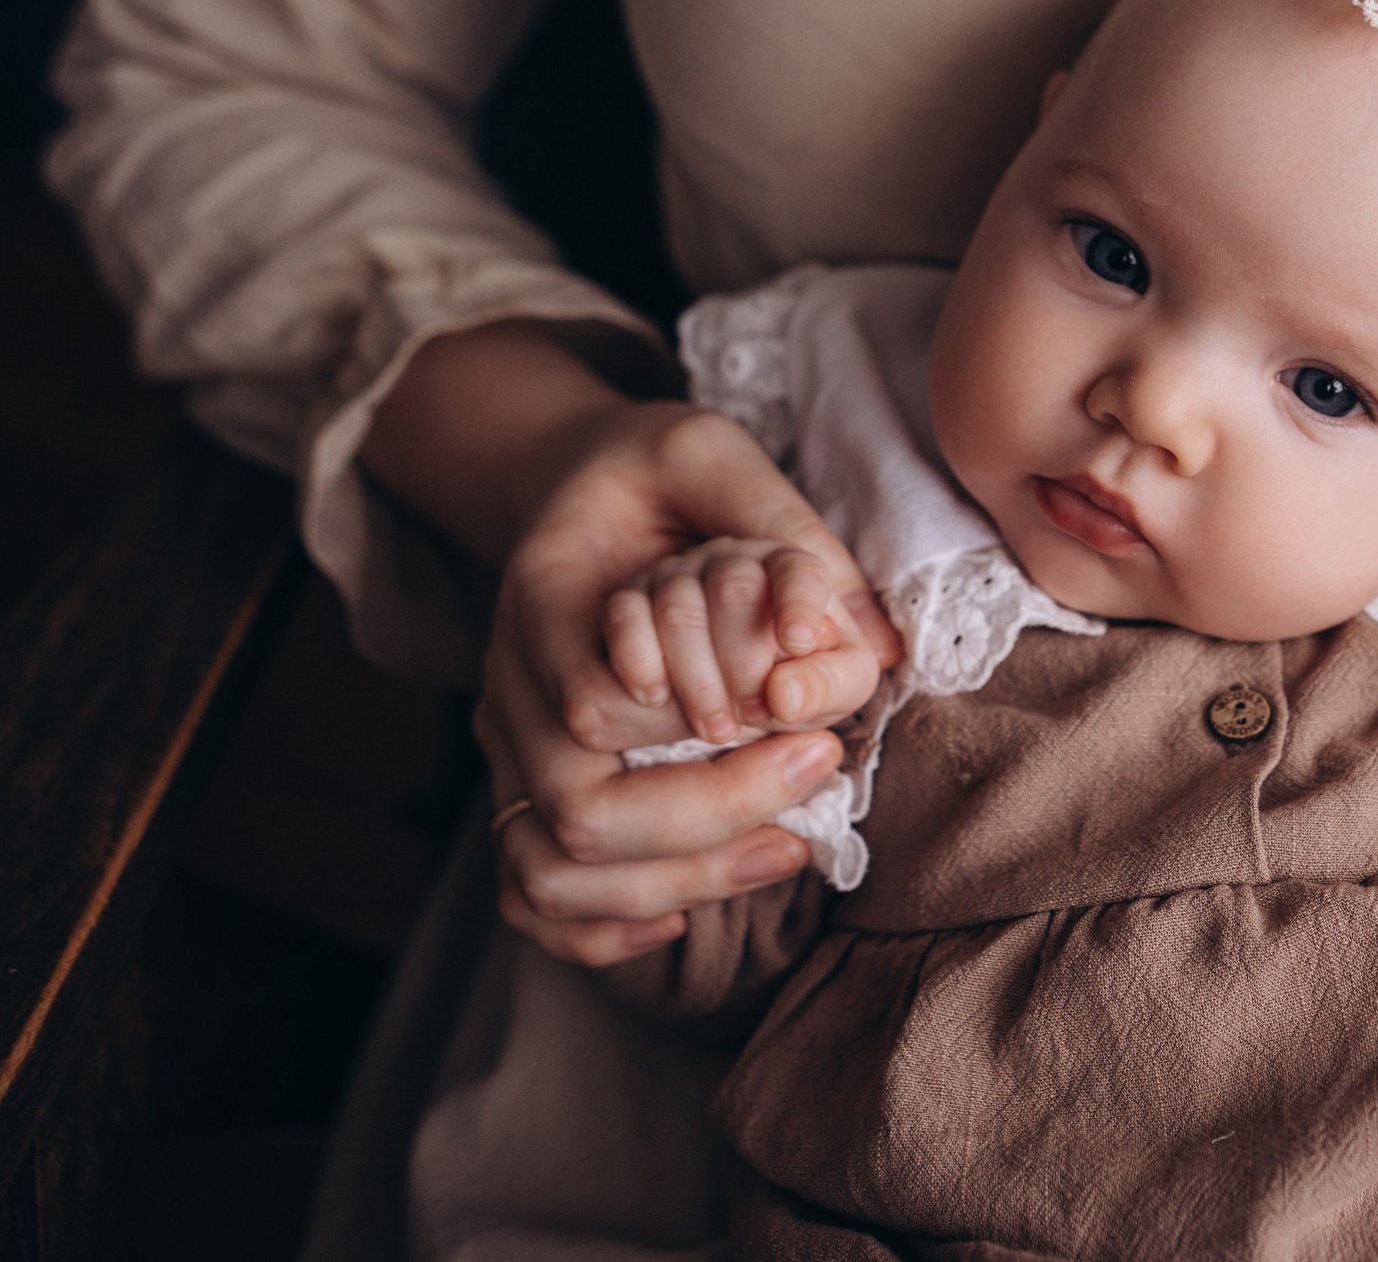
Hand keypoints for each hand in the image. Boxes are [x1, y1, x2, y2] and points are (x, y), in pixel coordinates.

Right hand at [480, 404, 903, 963]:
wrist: (575, 482)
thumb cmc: (652, 469)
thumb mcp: (711, 452)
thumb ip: (779, 526)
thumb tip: (864, 637)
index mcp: (539, 604)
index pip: (595, 714)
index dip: (704, 747)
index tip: (814, 736)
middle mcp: (510, 690)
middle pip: (574, 813)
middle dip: (706, 820)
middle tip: (815, 783)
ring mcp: (510, 749)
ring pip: (546, 872)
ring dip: (669, 884)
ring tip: (784, 850)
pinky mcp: (526, 786)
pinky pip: (525, 893)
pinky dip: (592, 928)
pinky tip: (680, 921)